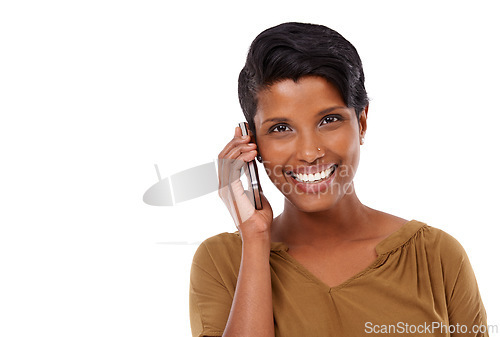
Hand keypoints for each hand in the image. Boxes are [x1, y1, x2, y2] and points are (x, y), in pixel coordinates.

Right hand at [217, 124, 272, 241]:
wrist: (258, 233)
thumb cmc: (259, 216)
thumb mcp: (257, 191)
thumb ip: (252, 179)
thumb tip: (254, 164)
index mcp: (227, 185)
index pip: (225, 158)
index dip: (233, 143)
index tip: (243, 132)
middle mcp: (222, 186)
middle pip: (223, 156)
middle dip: (235, 142)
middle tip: (248, 134)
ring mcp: (224, 189)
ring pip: (226, 160)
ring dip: (239, 148)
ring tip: (251, 143)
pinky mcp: (230, 191)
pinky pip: (232, 169)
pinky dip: (241, 158)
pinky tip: (251, 154)